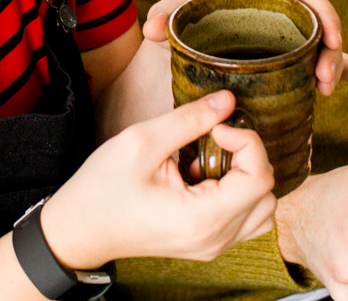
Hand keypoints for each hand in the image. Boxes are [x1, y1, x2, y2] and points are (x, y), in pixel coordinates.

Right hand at [41, 90, 276, 267]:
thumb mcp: (142, 142)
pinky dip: (237, 194)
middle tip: (214, 139)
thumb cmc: (102, 188)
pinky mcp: (206, 245)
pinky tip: (204, 177)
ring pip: (261, 209)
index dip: (247, 141)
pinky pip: (244, 220)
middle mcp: (214, 239)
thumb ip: (190, 119)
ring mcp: (212, 247)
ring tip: (209, 160)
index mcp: (202, 218)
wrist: (79, 228)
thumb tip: (228, 101)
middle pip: (267, 193)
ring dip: (246, 177)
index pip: (260, 177)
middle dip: (248, 157)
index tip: (216, 127)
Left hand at [143, 0, 347, 95]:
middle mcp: (274, 14)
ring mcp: (283, 38)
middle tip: (323, 83)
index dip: (322, 13)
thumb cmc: (177, 29)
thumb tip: (151, 29)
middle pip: (317, 23)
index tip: (332, 39)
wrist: (171, 52)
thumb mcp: (172, 21)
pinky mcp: (288, 60)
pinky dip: (346, 70)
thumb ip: (163, 17)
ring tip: (325, 92)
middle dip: (331, 50)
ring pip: (322, 46)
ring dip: (336, 64)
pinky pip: (322, 61)